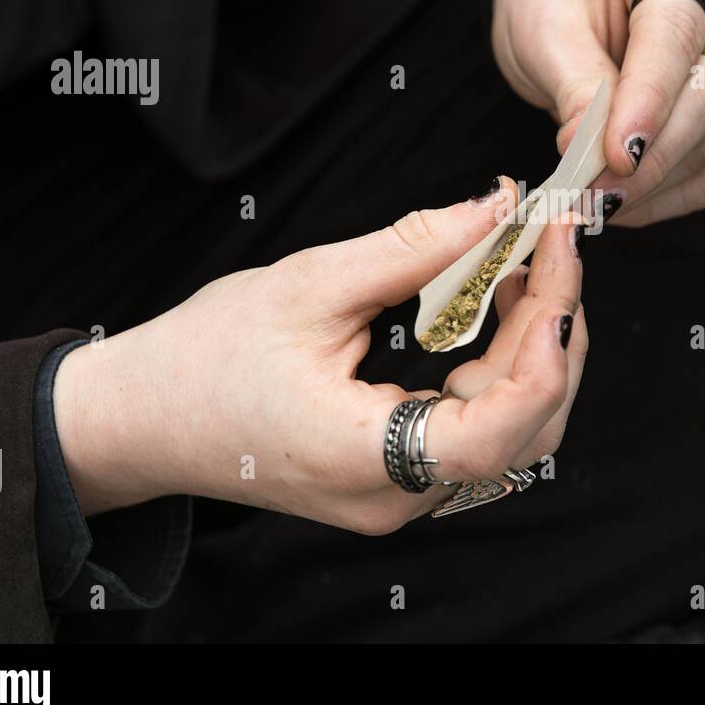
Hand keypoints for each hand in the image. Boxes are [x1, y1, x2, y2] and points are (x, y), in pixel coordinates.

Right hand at [51, 177, 586, 534]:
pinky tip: (492, 306)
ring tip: (523, 266)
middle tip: (553, 245)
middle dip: (554, 330)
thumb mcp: (309, 286)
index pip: (501, 429)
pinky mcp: (400, 477)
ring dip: (533, 347)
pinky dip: (500, 365)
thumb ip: (414, 248)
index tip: (560, 259)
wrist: (144, 419)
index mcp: (367, 462)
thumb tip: (496, 206)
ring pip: (513, 430)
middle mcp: (397, 497)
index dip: (547, 345)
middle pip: (526, 427)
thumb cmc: (204, 358)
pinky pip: (478, 426)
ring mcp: (402, 495)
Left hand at [491, 0, 704, 226]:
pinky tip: (633, 201)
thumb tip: (589, 152)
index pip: (678, 33)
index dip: (647, 102)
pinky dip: (683, 191)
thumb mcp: (544, 25)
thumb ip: (573, 84)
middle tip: (593, 197)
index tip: (615, 159)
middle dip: (653, 155)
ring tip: (599, 200)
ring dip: (664, 179)